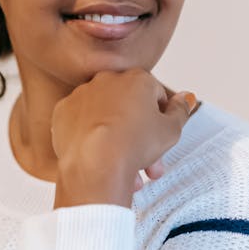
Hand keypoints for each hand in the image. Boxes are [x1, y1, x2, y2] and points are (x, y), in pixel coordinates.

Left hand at [52, 69, 197, 208]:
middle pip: (129, 107)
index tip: (160, 139)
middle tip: (148, 164)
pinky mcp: (63, 111)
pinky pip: (81, 123)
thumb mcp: (171, 130)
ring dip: (117, 139)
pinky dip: (90, 137)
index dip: (160, 119)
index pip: (155, 94)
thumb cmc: (133, 145)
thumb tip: (186, 98)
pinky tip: (99, 157)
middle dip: (140, 135)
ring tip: (125, 171)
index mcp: (136, 78)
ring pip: (106, 117)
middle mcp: (108, 80)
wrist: (95, 163)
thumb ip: (181, 111)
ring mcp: (82, 94)